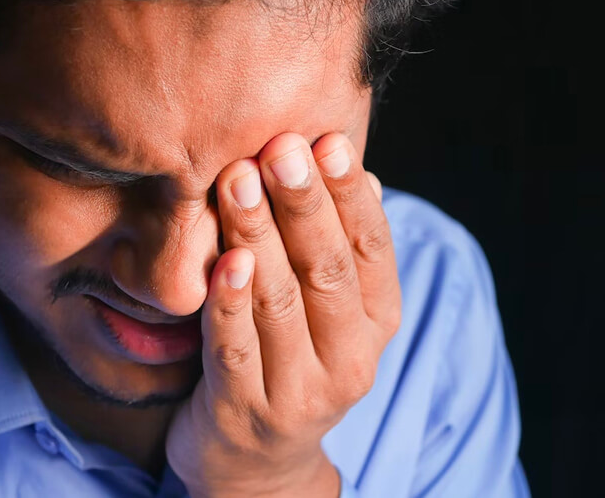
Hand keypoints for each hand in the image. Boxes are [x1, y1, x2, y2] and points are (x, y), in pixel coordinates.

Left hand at [165, 132, 400, 497]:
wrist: (256, 463)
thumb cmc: (291, 358)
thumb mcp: (329, 309)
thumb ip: (339, 246)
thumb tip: (361, 172)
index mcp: (378, 323)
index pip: (372, 250)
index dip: (350, 195)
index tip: (327, 141)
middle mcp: (351, 360)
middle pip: (329, 271)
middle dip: (305, 204)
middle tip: (280, 147)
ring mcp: (300, 391)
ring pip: (281, 302)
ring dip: (259, 234)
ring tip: (238, 180)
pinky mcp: (246, 412)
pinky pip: (235, 348)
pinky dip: (230, 303)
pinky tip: (225, 260)